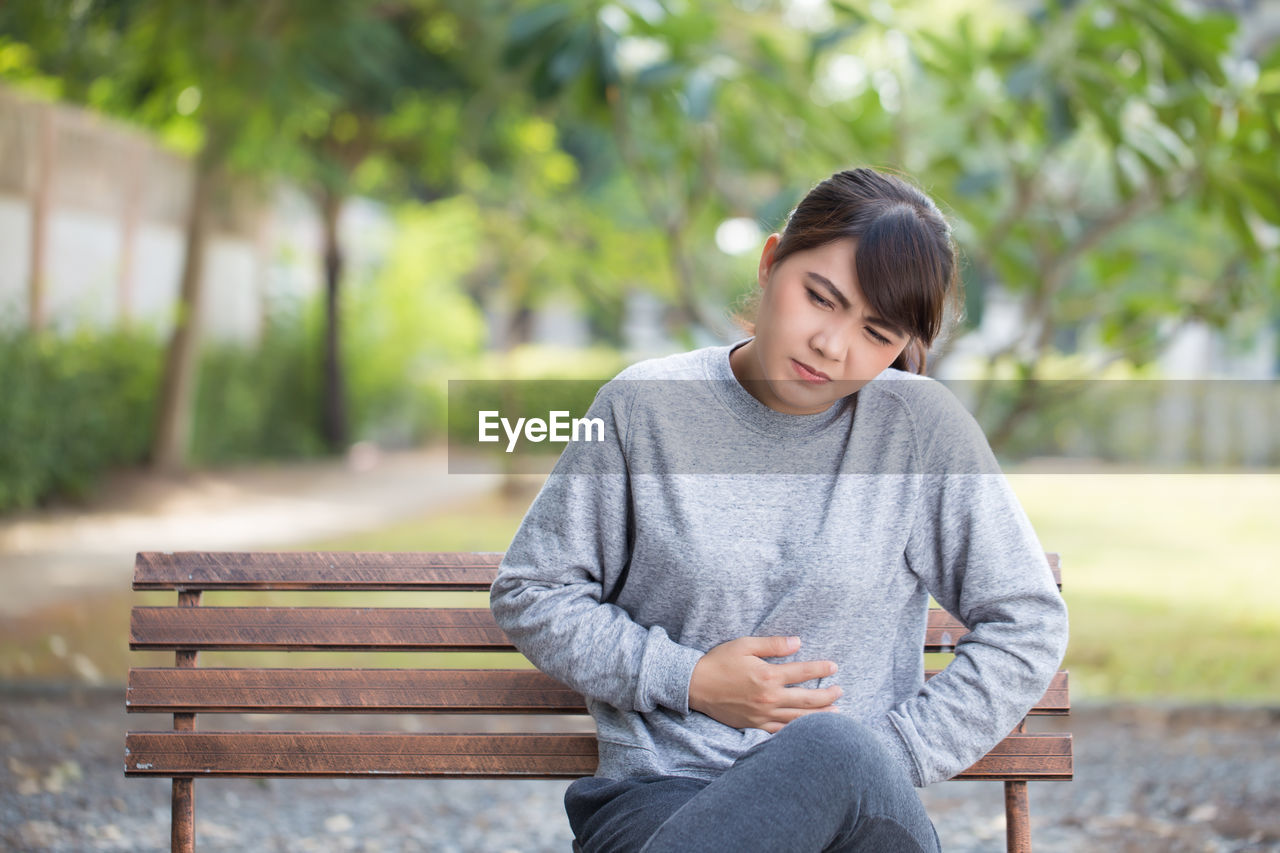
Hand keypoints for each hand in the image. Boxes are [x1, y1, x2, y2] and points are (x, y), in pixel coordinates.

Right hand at [688, 635, 841, 733]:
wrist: (695, 686)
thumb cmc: (719, 661)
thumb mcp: (745, 645)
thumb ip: (773, 645)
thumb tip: (798, 643)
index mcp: (768, 676)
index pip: (803, 672)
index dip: (821, 669)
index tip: (834, 667)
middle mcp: (769, 698)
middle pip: (807, 699)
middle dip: (828, 695)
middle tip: (840, 691)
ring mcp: (763, 715)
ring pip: (799, 718)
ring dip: (820, 716)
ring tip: (837, 713)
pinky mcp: (755, 725)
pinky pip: (782, 731)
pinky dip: (798, 731)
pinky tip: (809, 731)